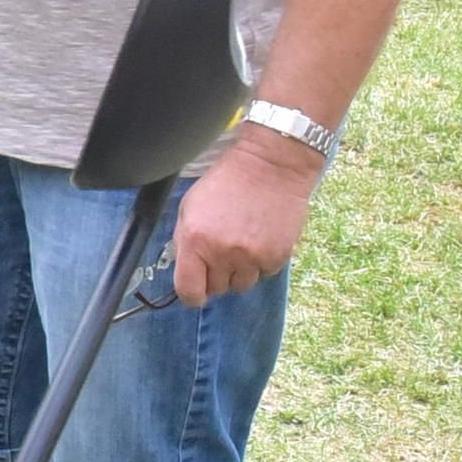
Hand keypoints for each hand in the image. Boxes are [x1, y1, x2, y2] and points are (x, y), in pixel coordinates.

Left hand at [169, 129, 320, 302]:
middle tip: (222, 251)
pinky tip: (260, 238)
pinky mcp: (277, 256)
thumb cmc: (227, 182)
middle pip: (217, 289)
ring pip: (241, 284)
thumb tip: (185, 270)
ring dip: (240, 271)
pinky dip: (261, 262)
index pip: (188, 290)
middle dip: (216, 275)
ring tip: (242, 243)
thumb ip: (184, 241)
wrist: (270, 166)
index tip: (195, 290)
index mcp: (196, 241)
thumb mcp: (191, 206)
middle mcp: (223, 253)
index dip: (190, 295)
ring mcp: (252, 257)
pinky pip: (264, 274)